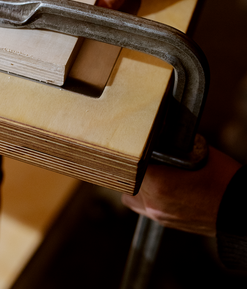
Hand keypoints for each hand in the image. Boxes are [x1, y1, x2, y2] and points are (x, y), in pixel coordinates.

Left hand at [121, 147, 240, 235]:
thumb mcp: (198, 153)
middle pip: (127, 181)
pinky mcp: (166, 223)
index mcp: (158, 184)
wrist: (242, 210)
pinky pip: (145, 208)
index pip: (128, 164)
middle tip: (145, 160)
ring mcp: (158, 215)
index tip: (134, 147)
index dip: (130, 154)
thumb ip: (172, 147)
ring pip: (131, 197)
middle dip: (134, 169)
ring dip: (138, 185)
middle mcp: (153, 202)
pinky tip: (162, 188)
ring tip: (153, 175)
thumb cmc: (225, 180)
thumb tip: (158, 139)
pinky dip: (148, 197)